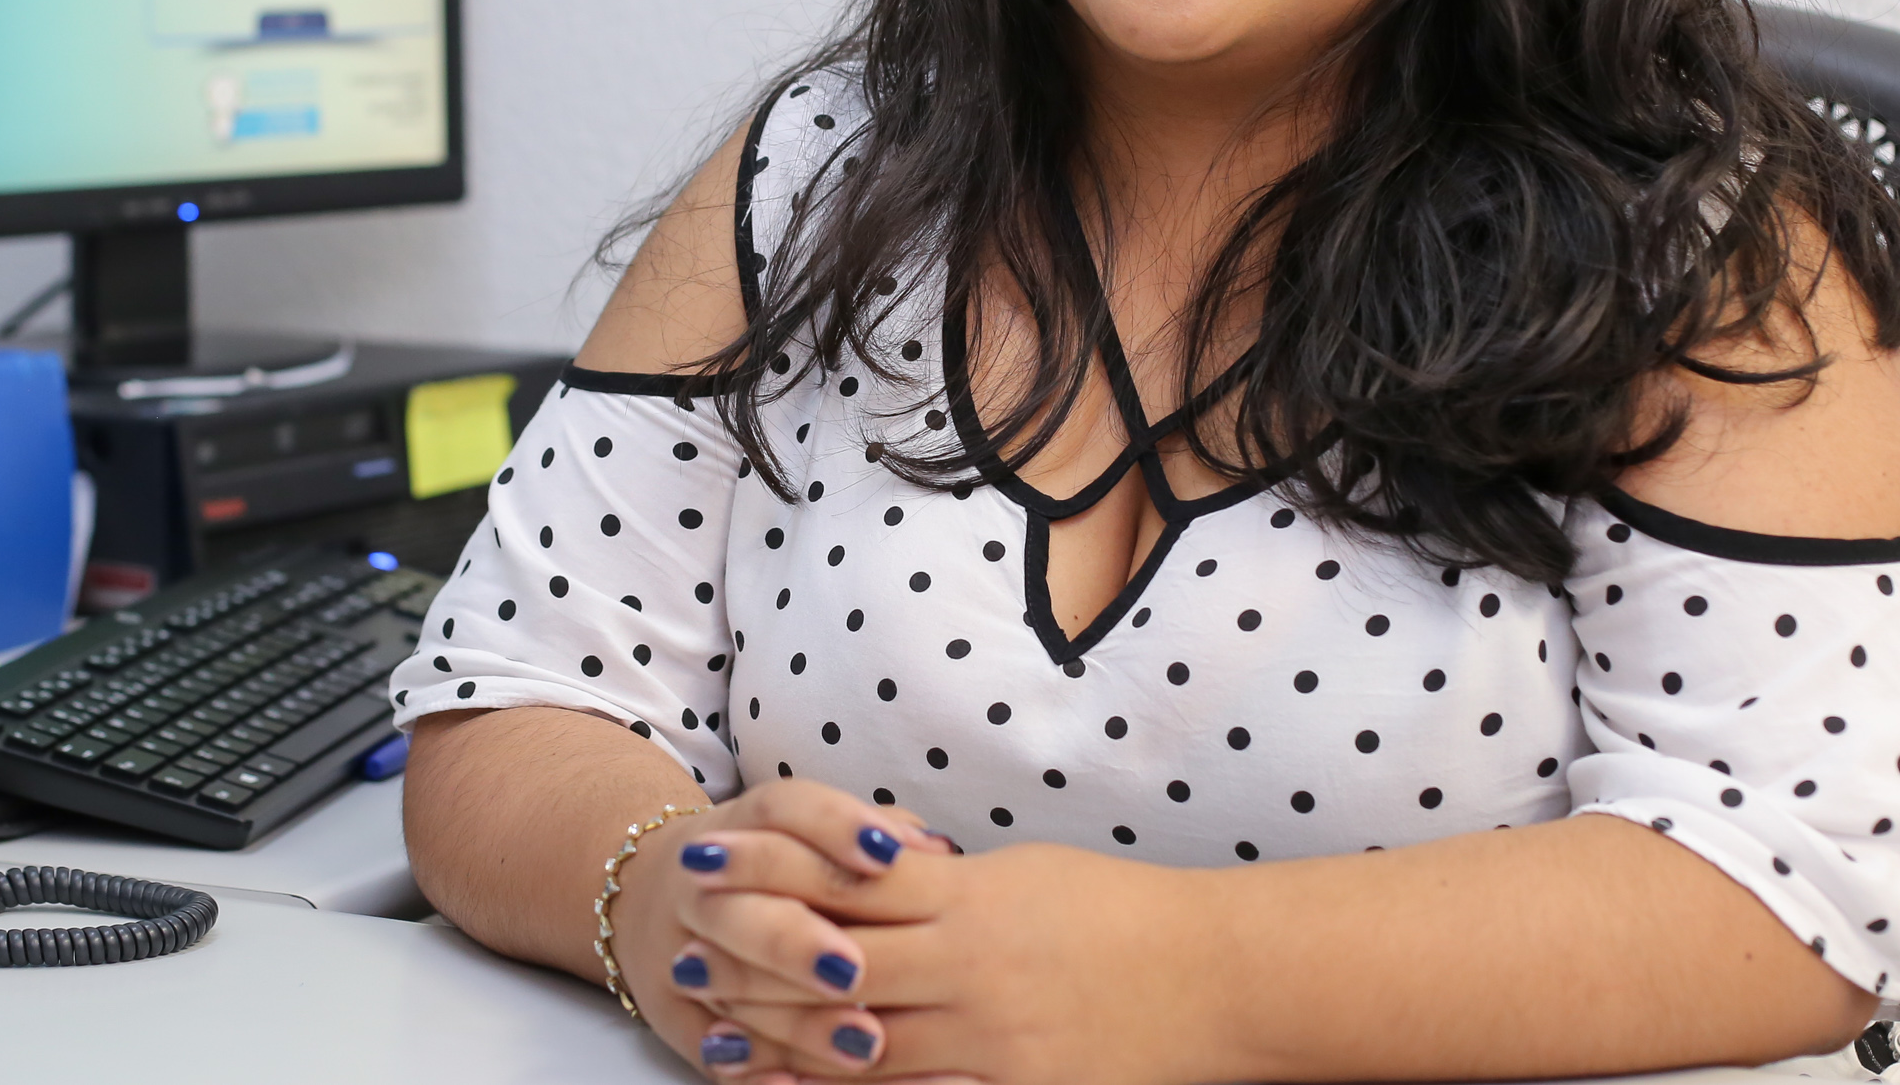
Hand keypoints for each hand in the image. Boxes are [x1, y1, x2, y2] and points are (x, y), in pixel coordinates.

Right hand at [605, 778, 953, 1079]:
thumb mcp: (814, 831)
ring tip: (863, 1044)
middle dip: (795, 941)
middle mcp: (706, 884)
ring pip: (724, 985)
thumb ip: (873, 835)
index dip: (833, 826)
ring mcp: (682, 950)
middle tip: (856, 971)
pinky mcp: (675, 1013)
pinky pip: (707, 1046)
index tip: (888, 855)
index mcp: (746, 826)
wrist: (652, 894)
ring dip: (791, 1020)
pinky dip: (749, 1069)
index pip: (784, 810)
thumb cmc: (772, 864)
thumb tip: (937, 851)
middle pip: (743, 906)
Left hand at [674, 826, 1201, 1084]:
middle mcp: (970, 967)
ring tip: (713, 1032)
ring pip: (861, 1040)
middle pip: (834, 961)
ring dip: (781, 1037)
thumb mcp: (1024, 875)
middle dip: (752, 957)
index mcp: (971, 897)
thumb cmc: (1122, 918)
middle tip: (682, 953)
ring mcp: (990, 1038)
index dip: (769, 870)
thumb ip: (946, 884)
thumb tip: (876, 870)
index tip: (707, 859)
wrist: (1218, 978)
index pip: (845, 877)